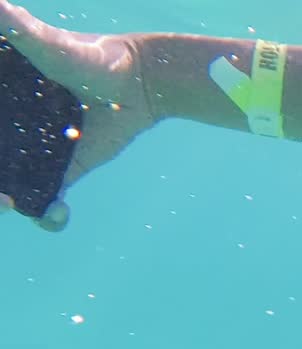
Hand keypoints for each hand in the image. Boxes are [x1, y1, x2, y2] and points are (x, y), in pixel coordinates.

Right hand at [0, 0, 155, 230]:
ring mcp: (33, 154)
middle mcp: (9, 131)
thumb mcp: (52, 45)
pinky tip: (59, 213)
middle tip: (4, 199)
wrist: (139, 83)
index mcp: (1, 103)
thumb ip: (21, 30)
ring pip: (9, 190)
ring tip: (18, 205)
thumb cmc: (92, 56)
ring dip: (8, 205)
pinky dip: (49, 215)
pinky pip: (45, 201)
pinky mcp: (62, 171)